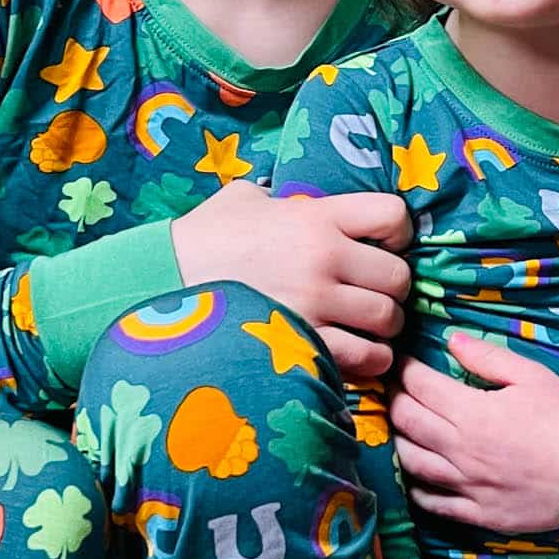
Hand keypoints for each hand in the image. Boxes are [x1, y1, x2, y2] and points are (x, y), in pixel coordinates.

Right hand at [170, 182, 411, 380]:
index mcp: (316, 216)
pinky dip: (368, 360)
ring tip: (365, 329)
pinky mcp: (303, 342)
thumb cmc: (201, 240)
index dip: (397, 234)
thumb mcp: (242, 199)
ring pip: (387, 320)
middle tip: (373, 296)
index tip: (382, 246)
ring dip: (383, 328)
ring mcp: (315, 303)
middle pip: (398, 277)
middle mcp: (324, 258)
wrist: (159, 282)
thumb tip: (288, 200)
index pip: (393, 215)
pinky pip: (365, 358)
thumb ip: (279, 198)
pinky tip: (353, 356)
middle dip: (391, 290)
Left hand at [391, 334, 558, 531]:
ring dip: (400, 442)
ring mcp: (466, 484)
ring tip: (401, 430)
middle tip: (395, 391)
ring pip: (413, 463)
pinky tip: (415, 480)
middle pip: (408, 422)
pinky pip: (435, 504)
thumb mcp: (532, 375)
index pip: (420, 386)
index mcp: (471, 412)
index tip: (403, 363)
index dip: (406, 371)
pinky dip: (417, 490)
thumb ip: (487, 357)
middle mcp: (459, 449)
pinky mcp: (478, 512)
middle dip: (395, 401)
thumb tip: (452, 341)